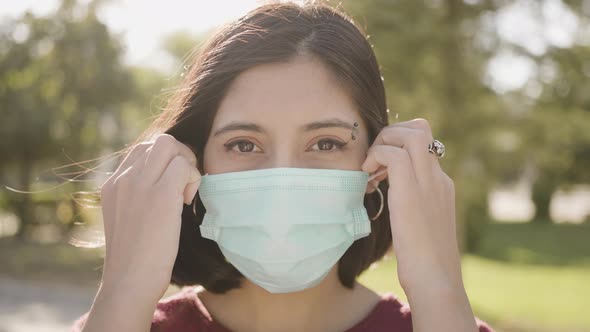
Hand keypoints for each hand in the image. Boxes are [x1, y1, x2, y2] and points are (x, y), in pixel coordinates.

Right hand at [98, 134, 201, 300]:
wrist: (129, 281)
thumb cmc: (135, 258)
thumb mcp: (127, 219)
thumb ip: (137, 196)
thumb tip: (165, 183)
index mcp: (113, 184)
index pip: (142, 149)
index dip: (164, 161)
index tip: (171, 186)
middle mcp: (123, 179)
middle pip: (158, 141)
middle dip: (179, 156)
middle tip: (184, 186)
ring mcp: (140, 184)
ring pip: (171, 145)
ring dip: (187, 164)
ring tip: (185, 193)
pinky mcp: (161, 195)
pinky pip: (184, 165)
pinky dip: (194, 178)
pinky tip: (187, 202)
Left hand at [362, 118, 461, 293]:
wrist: (435, 279)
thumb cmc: (424, 260)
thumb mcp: (422, 224)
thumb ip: (414, 206)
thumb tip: (397, 203)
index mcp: (441, 184)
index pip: (424, 142)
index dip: (399, 143)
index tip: (381, 164)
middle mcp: (438, 178)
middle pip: (421, 128)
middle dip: (391, 134)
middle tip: (374, 160)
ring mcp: (428, 182)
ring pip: (411, 133)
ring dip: (383, 142)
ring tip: (370, 167)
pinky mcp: (411, 192)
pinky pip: (393, 154)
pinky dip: (375, 158)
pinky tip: (368, 179)